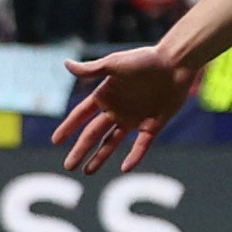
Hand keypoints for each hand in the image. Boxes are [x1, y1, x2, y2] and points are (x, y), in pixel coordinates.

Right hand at [52, 45, 200, 173]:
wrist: (175, 63)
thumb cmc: (145, 59)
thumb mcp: (115, 63)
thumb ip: (91, 69)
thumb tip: (65, 64)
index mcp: (105, 95)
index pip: (81, 115)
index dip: (68, 127)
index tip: (56, 141)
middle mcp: (117, 109)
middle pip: (93, 134)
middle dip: (80, 150)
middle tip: (68, 166)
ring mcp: (134, 119)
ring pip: (112, 143)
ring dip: (100, 157)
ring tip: (87, 172)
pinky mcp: (152, 125)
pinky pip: (141, 145)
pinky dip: (133, 157)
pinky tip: (124, 168)